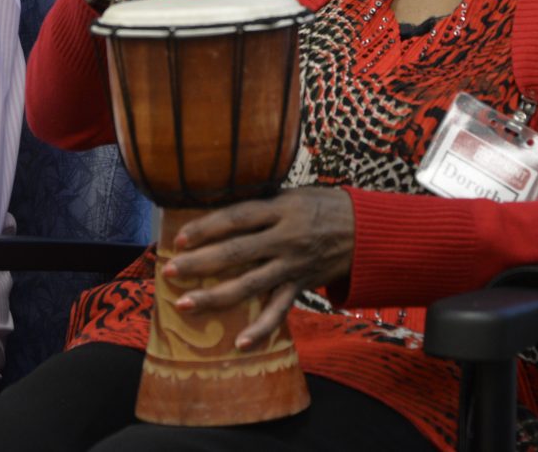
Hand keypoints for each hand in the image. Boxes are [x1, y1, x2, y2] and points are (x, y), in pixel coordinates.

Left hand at [165, 188, 354, 349]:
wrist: (368, 231)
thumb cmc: (324, 206)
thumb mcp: (295, 193)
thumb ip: (262, 204)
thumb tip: (219, 207)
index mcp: (282, 209)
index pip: (238, 217)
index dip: (207, 227)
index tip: (180, 237)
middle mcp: (286, 238)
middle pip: (237, 251)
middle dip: (200, 262)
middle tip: (169, 270)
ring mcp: (293, 265)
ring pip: (250, 284)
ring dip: (215, 296)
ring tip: (183, 304)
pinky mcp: (302, 285)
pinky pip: (279, 310)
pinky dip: (261, 328)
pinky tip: (240, 343)